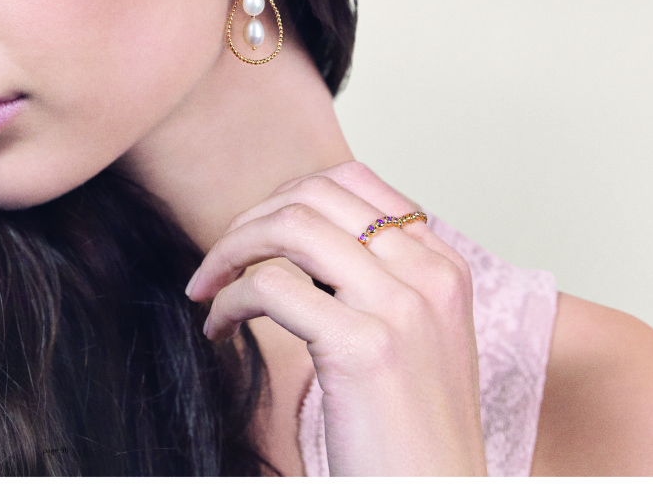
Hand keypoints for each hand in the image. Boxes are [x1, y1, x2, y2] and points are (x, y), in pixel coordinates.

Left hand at [185, 161, 486, 475]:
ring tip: (208, 285)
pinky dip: (229, 300)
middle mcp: (429, 275)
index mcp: (444, 267)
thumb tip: (305, 245)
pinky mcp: (365, 347)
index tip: (257, 233)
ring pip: (291, 226)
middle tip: (221, 259)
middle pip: (317, 193)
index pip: (357, 183)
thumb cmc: (415, 434)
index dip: (290, 196)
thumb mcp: (420, 340)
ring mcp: (401, 307)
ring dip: (230, 249)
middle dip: (251, 218)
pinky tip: (219, 328)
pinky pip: (270, 288)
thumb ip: (382, 284)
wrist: (438, 498)